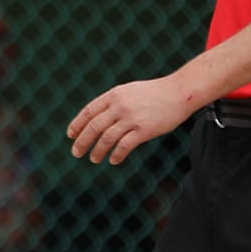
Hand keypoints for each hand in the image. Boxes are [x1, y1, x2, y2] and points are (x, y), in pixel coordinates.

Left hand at [67, 78, 196, 165]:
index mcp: (114, 95)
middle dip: (82, 142)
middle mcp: (120, 106)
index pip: (88, 111)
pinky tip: (113, 160)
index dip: (77, 124)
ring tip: (94, 159)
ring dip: (98, 151)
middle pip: (93, 127)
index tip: (70, 135)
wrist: (180, 92)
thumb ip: (113, 102)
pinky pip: (124, 146)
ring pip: (106, 139)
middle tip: (76, 153)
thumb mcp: (129, 91)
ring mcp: (131, 118)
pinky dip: (116, 155)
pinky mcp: (144, 130)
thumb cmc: (154, 93)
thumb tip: (97, 117)